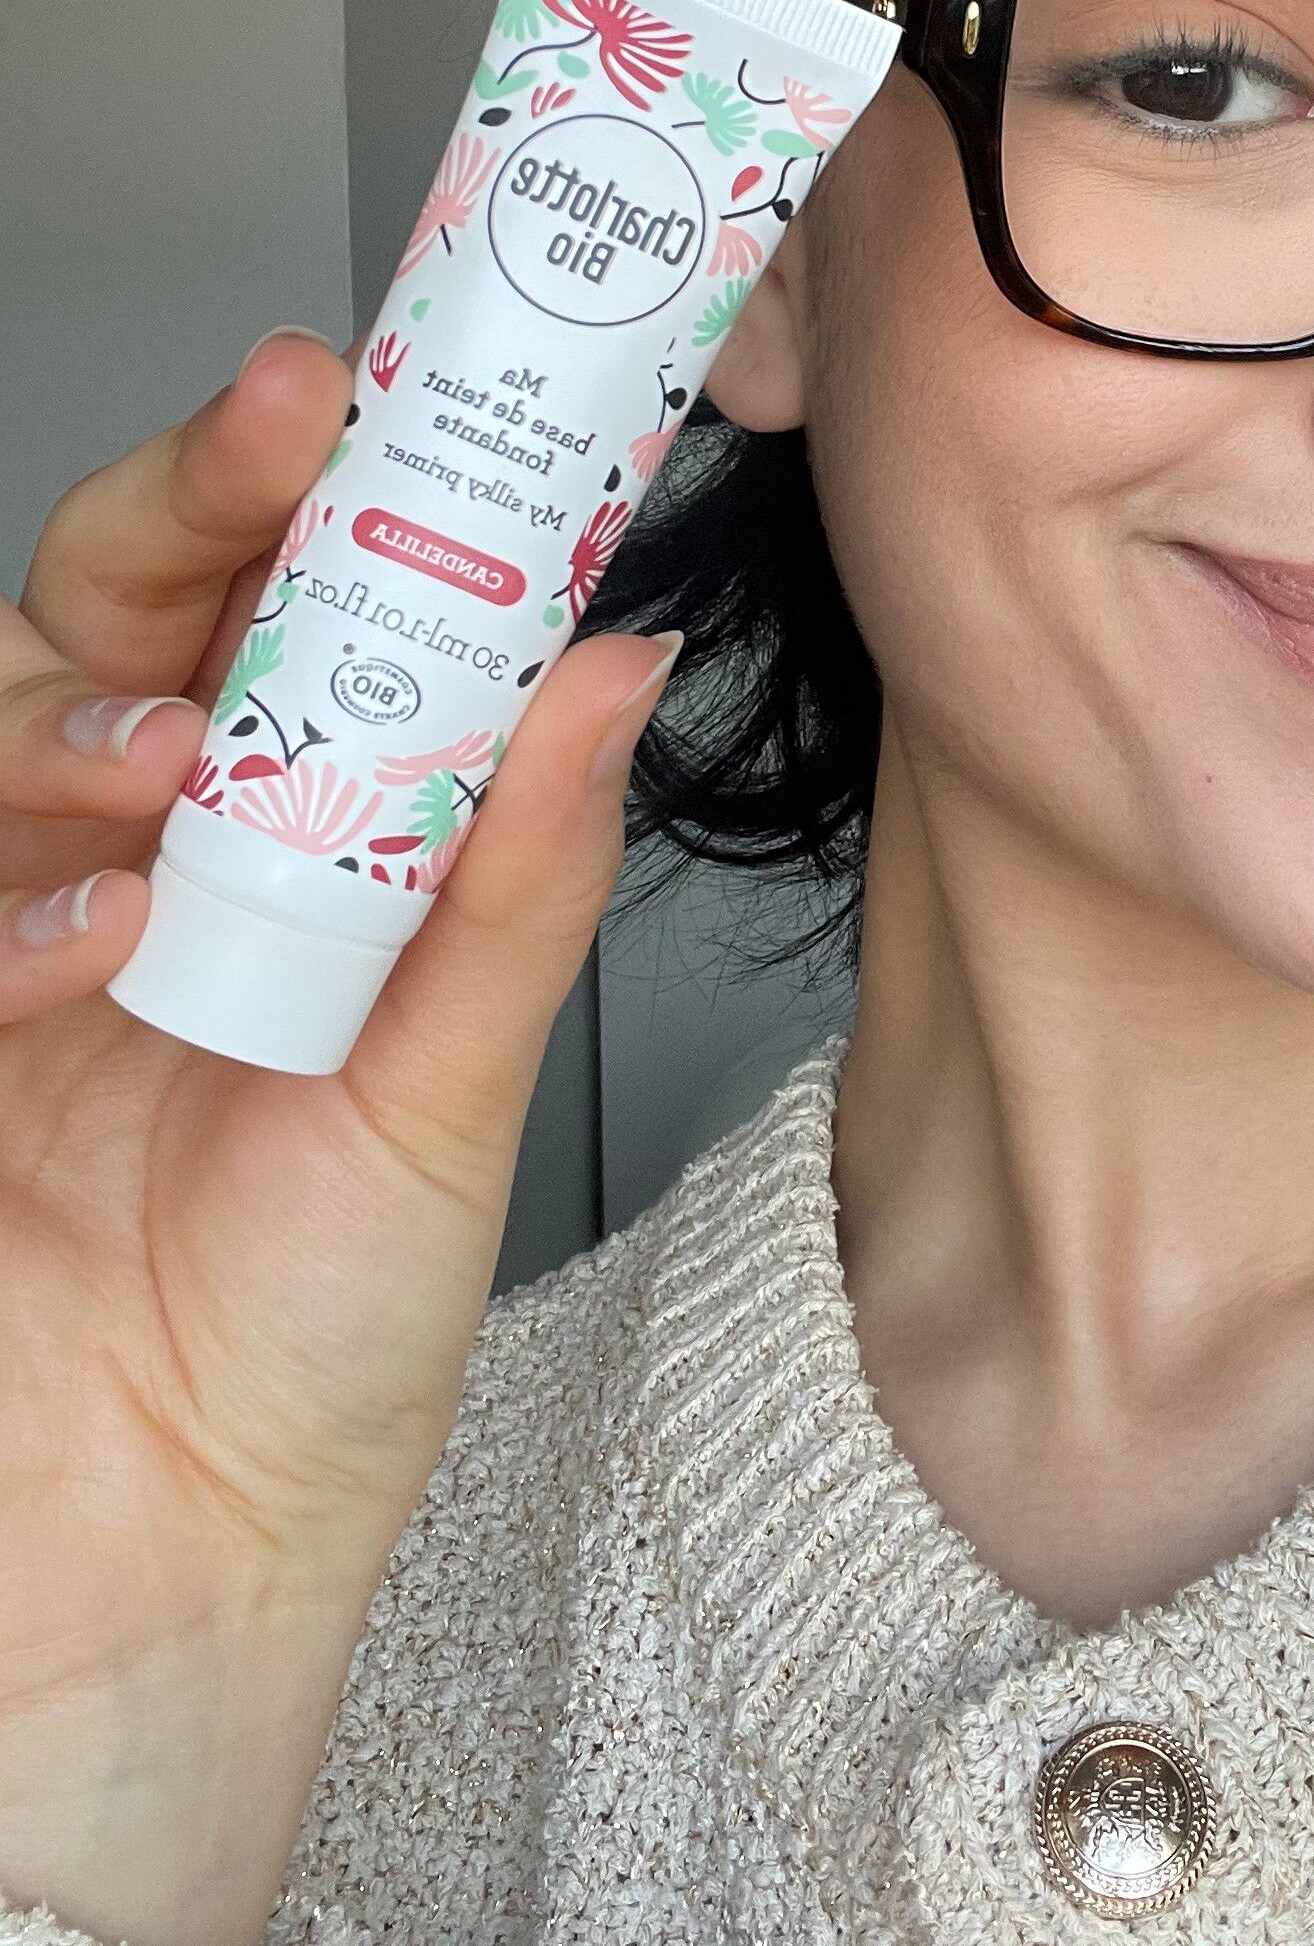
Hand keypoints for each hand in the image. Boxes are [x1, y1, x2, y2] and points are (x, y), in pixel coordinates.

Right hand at [0, 331, 674, 1945]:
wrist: (184, 1551)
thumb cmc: (320, 1326)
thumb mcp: (456, 1085)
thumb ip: (520, 871)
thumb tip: (619, 664)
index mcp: (279, 833)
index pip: (275, 606)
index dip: (311, 487)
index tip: (374, 394)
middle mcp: (132, 847)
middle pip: (110, 606)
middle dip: (187, 507)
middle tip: (276, 444)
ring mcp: (12, 930)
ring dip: (85, 705)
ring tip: (175, 752)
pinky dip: (7, 905)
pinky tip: (94, 934)